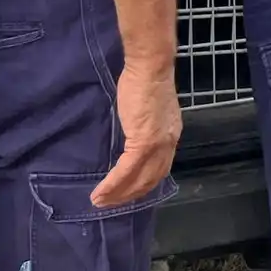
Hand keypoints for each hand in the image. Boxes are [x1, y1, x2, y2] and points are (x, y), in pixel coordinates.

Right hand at [90, 64, 181, 207]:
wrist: (149, 67)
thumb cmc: (145, 81)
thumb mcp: (150, 110)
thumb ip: (145, 126)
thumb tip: (133, 136)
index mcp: (170, 135)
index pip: (160, 168)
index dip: (144, 183)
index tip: (128, 193)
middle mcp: (168, 143)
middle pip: (151, 179)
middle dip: (130, 195)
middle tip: (111, 203)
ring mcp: (157, 144)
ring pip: (139, 179)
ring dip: (119, 195)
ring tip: (101, 202)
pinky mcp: (142, 142)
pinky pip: (126, 171)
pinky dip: (113, 184)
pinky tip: (100, 192)